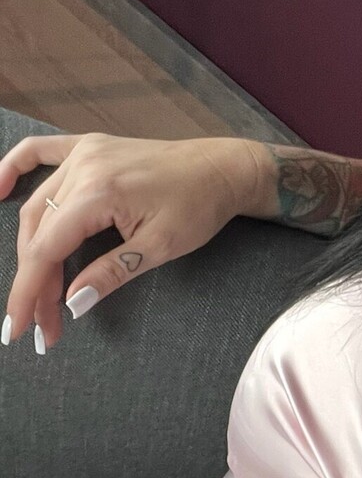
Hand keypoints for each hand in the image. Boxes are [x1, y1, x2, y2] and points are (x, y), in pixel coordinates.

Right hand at [0, 132, 261, 350]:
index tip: (19, 329)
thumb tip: (71, 304)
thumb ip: (112, 273)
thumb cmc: (200, 205)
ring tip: (36, 294)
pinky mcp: (89, 147)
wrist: (224, 168)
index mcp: (100, 191)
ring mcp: (84, 153)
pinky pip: (39, 154)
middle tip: (42, 323)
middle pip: (39, 233)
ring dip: (32, 250)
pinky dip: (13, 169)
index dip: (29, 293)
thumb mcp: (161, 247)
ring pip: (37, 206)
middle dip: (36, 283)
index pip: (47, 250)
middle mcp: (84, 166)